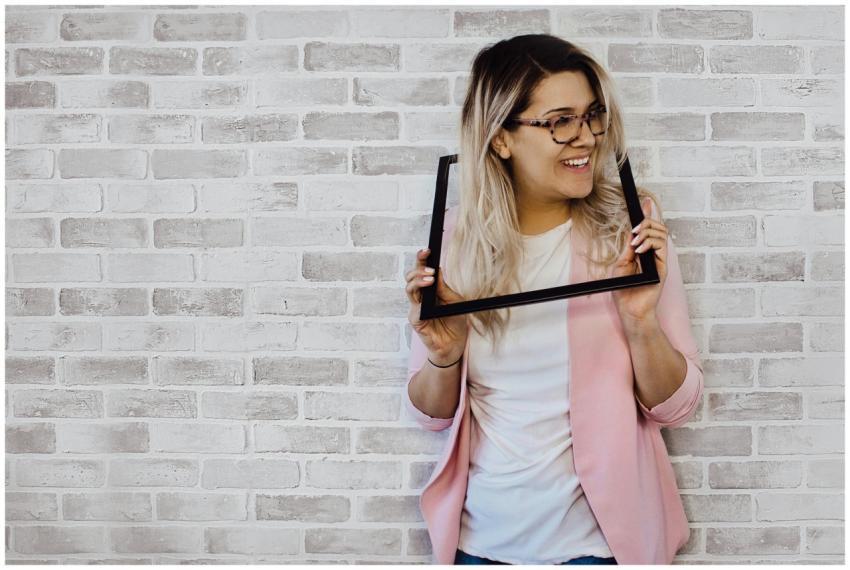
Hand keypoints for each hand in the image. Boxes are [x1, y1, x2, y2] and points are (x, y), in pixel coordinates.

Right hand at [405, 248, 468, 363]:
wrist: (455, 344)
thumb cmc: (455, 322)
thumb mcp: (454, 300)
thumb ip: (443, 287)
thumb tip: (437, 270)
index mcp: (429, 289)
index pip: (421, 270)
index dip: (421, 259)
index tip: (426, 250)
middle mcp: (420, 297)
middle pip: (410, 277)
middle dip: (417, 267)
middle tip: (428, 264)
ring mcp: (416, 308)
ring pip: (409, 288)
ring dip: (418, 280)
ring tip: (429, 278)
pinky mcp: (416, 320)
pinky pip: (414, 309)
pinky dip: (419, 301)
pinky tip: (426, 297)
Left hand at [611, 197, 668, 328]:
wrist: (629, 308)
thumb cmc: (624, 289)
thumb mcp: (621, 263)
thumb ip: (628, 247)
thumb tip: (632, 230)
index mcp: (643, 251)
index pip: (649, 229)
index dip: (648, 214)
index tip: (645, 201)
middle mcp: (654, 253)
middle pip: (658, 227)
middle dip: (646, 222)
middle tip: (634, 230)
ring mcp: (660, 260)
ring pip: (662, 233)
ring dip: (647, 233)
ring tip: (635, 242)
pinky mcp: (663, 267)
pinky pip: (662, 247)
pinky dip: (651, 243)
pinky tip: (640, 249)